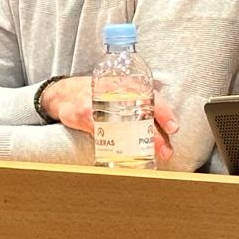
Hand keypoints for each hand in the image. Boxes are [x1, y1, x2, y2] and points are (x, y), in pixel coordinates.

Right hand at [43, 77, 179, 164]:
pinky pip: (102, 133)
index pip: (152, 95)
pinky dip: (113, 146)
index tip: (173, 128)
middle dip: (154, 135)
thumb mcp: (119, 90)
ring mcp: (100, 102)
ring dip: (137, 144)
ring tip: (146, 155)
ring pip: (124, 127)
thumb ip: (140, 101)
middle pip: (140, 114)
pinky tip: (122, 154)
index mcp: (128, 83)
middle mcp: (115, 90)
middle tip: (163, 149)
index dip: (165, 112)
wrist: (65, 92)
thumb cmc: (96, 92)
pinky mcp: (85, 115)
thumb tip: (166, 124)